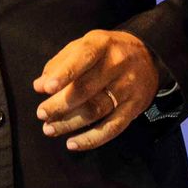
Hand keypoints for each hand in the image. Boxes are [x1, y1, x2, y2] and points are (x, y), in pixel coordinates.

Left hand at [33, 29, 160, 150]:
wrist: (148, 56)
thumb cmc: (107, 52)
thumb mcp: (85, 45)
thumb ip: (61, 63)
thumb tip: (39, 85)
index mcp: (102, 44)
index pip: (83, 57)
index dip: (64, 73)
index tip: (45, 88)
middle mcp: (118, 64)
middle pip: (86, 88)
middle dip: (60, 104)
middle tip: (41, 113)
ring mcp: (128, 87)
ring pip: (96, 110)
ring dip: (70, 123)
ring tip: (50, 129)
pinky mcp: (135, 107)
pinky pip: (112, 128)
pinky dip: (91, 139)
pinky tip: (73, 144)